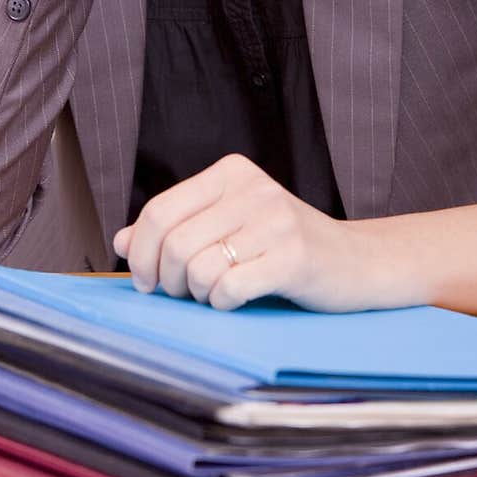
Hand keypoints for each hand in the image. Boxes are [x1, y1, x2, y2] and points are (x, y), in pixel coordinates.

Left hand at [112, 153, 376, 311]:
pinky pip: (230, 288)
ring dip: (198, 294)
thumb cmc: (284, 246)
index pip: (160, 210)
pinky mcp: (293, 256)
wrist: (356, 262)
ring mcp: (275, 220)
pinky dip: (223, 304)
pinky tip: (236, 299)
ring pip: (199, 267)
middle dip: (168, 280)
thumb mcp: (228, 225)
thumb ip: (177, 229)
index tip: (145, 280)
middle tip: (182, 294)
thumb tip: (119, 241)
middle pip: (175, 242)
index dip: (140, 252)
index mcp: (231, 172)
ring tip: (215, 294)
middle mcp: (253, 188)